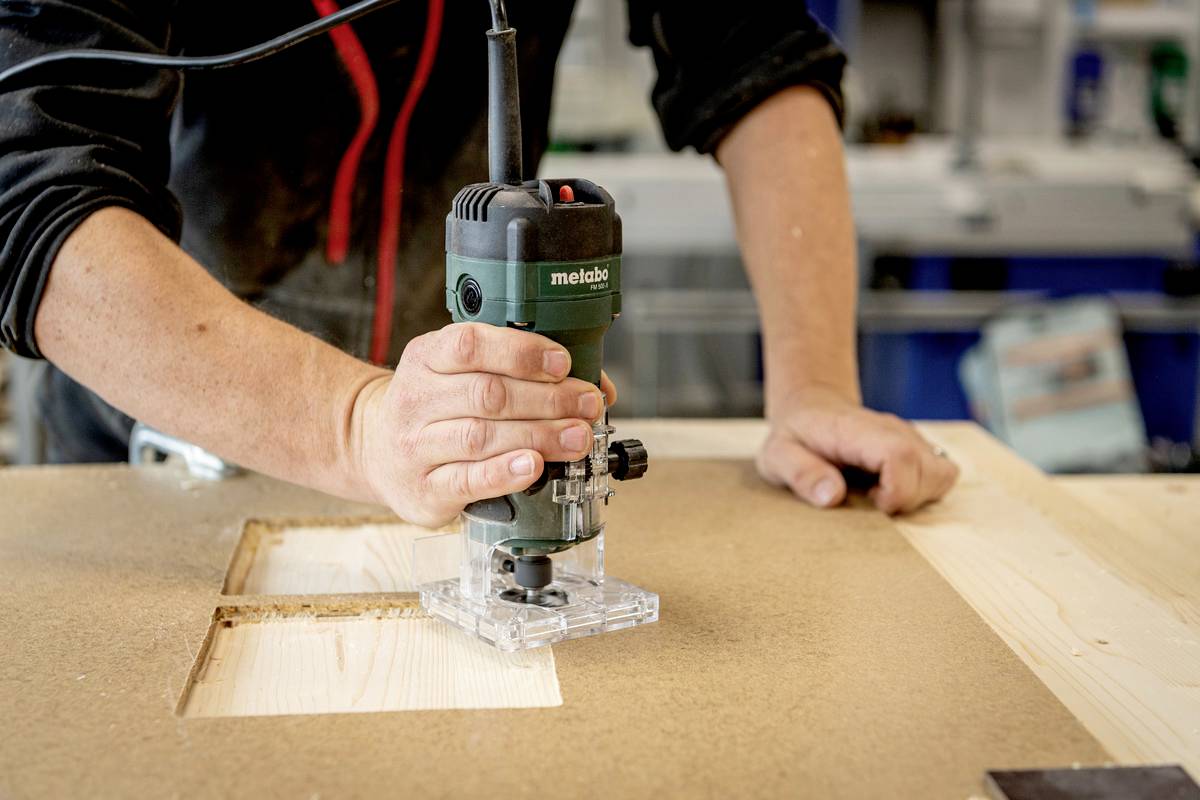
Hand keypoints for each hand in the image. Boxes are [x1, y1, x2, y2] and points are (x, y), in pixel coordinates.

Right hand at [354, 323, 614, 526]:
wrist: (375, 451)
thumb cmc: (435, 408)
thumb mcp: (463, 373)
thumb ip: (521, 372)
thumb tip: (599, 387)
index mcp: (426, 357)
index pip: (470, 345)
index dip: (521, 353)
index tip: (562, 364)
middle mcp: (415, 399)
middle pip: (487, 394)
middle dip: (547, 399)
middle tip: (586, 405)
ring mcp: (415, 446)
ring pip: (481, 436)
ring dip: (539, 436)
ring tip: (576, 437)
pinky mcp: (423, 489)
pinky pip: (468, 480)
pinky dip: (505, 473)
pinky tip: (535, 465)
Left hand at [757, 386, 958, 514]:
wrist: (811, 408)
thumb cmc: (795, 435)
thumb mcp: (778, 456)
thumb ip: (801, 474)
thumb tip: (833, 496)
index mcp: (858, 431)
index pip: (899, 454)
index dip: (896, 490)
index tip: (873, 503)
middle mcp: (893, 430)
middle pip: (930, 469)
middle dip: (907, 500)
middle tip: (871, 503)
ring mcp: (909, 438)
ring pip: (942, 474)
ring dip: (919, 497)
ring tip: (882, 497)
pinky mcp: (917, 449)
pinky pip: (940, 474)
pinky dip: (924, 491)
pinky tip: (891, 491)